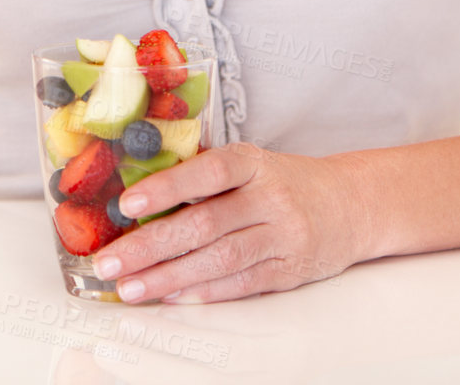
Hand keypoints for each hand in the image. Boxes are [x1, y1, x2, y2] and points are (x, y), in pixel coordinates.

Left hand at [92, 141, 363, 304]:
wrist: (348, 204)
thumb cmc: (284, 181)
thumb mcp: (251, 163)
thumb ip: (204, 171)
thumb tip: (141, 182)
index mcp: (254, 162)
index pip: (207, 171)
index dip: (167, 187)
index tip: (127, 204)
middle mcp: (270, 197)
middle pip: (205, 223)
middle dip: (151, 246)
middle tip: (111, 261)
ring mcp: (282, 236)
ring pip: (219, 260)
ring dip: (169, 277)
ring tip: (131, 287)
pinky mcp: (289, 271)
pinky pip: (240, 284)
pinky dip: (203, 293)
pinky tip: (172, 297)